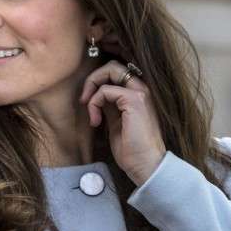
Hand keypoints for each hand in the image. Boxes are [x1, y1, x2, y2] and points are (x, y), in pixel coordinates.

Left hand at [79, 60, 165, 185]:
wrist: (146, 165)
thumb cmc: (132, 149)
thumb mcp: (117, 122)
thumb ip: (110, 105)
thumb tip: (97, 95)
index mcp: (139, 94)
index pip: (117, 72)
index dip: (99, 80)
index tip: (88, 101)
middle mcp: (142, 89)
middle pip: (113, 65)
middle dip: (92, 79)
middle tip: (84, 100)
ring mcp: (140, 93)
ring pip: (110, 70)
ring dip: (92, 89)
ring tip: (91, 113)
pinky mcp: (134, 100)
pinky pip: (105, 90)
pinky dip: (94, 103)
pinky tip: (96, 121)